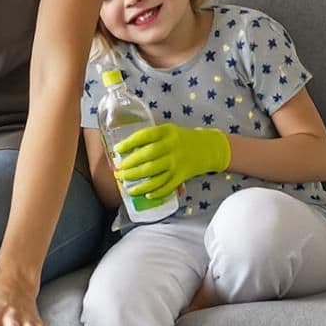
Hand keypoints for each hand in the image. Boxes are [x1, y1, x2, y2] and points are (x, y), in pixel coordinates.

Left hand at [113, 124, 231, 205]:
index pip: (144, 136)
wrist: (208, 148)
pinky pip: (166, 186)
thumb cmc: (182, 138)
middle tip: (117, 171)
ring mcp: (177, 163)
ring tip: (125, 185)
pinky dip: (155, 192)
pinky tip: (145, 194)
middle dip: (129, 166)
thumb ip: (151, 138)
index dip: (129, 143)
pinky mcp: (182, 176)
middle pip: (147, 158)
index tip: (117, 150)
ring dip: (137, 182)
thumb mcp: (168, 130)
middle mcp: (172, 147)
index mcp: (166, 132)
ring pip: (154, 175)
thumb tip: (127, 149)